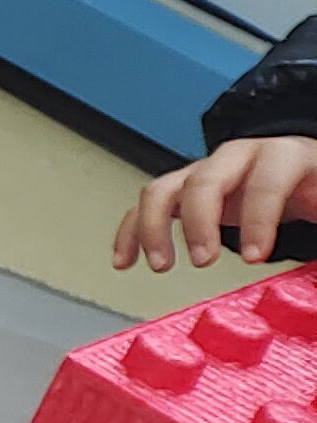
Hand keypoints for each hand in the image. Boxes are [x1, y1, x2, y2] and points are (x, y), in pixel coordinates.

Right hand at [115, 135, 316, 270]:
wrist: (304, 170)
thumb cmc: (316, 185)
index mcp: (281, 157)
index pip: (265, 181)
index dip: (258, 219)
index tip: (256, 257)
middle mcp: (236, 159)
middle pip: (204, 181)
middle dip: (199, 223)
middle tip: (204, 260)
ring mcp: (204, 172)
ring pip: (163, 189)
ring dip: (154, 228)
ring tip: (161, 265)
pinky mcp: (183, 190)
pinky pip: (145, 207)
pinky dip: (131, 233)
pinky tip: (125, 261)